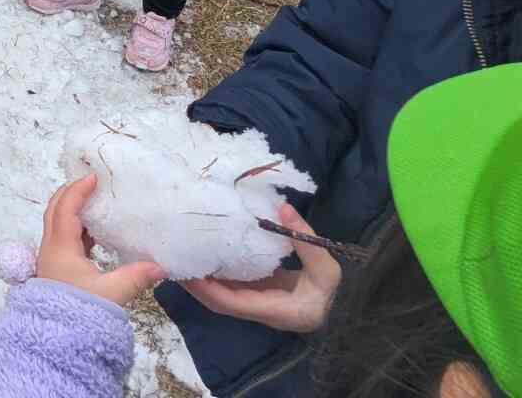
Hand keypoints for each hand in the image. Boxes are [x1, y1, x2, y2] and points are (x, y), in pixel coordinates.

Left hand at [35, 175, 164, 304]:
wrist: (57, 338)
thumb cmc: (80, 312)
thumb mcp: (112, 293)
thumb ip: (136, 276)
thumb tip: (162, 266)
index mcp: (60, 247)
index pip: (66, 208)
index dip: (78, 190)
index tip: (95, 176)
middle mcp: (51, 248)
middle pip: (55, 210)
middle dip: (71, 192)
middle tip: (91, 181)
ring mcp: (53, 258)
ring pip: (58, 224)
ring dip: (74, 209)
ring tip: (97, 201)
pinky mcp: (58, 269)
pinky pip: (65, 238)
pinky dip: (78, 228)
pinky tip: (97, 233)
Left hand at [180, 204, 339, 332]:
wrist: (348, 313)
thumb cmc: (337, 295)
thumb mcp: (326, 268)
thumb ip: (304, 238)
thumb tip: (283, 207)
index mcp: (272, 311)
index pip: (228, 303)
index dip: (205, 288)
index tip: (186, 269)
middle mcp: (259, 310)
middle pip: (217, 300)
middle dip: (194, 283)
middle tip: (174, 258)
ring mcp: (259, 303)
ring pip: (222, 293)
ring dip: (202, 277)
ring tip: (184, 252)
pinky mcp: (262, 294)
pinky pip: (233, 284)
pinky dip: (218, 272)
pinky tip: (208, 252)